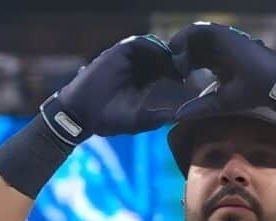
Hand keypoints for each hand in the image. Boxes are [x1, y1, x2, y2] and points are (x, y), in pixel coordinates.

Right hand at [41, 34, 183, 145]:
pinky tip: (162, 58)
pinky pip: (141, 43)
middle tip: (191, 68)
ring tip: (178, 64)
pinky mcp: (119, 52)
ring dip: (168, 53)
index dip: (183, 75)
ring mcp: (131, 60)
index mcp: (149, 83)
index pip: (172, 72)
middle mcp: (142, 69)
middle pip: (168, 57)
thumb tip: (178, 117)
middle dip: (180, 61)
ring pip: (157, 48)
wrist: (82, 113)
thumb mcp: (138, 121)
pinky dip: (153, 47)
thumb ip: (157, 119)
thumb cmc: (108, 119)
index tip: (193, 82)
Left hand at [169, 22, 275, 117]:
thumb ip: (200, 107)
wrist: (271, 84)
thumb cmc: (249, 94)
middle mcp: (218, 51)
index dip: (181, 68)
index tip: (173, 78)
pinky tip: (177, 52)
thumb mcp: (219, 102)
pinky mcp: (221, 34)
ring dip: (178, 47)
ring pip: (191, 39)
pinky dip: (184, 38)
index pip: (193, 62)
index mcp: (218, 64)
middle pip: (190, 49)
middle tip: (167, 70)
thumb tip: (178, 116)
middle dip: (176, 58)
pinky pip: (197, 31)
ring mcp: (219, 41)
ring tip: (172, 62)